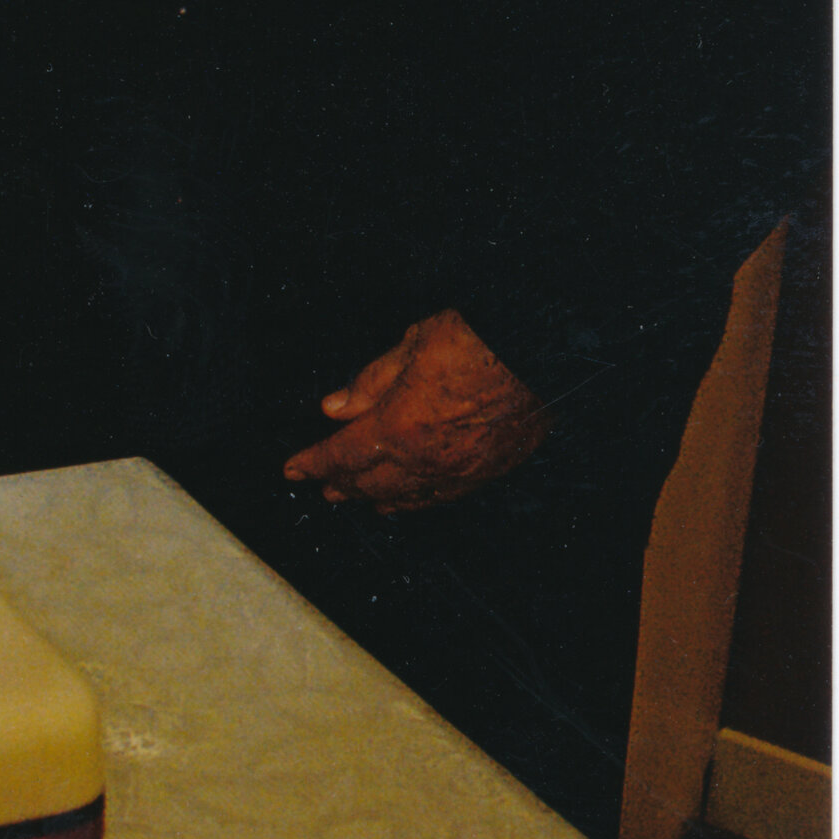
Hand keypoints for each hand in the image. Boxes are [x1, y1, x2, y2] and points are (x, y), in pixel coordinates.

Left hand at [282, 310, 548, 510]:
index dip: (314, 463)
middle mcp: (429, 458)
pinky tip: (406, 501)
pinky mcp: (490, 469)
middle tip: (320, 486)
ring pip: (407, 496)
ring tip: (356, 499)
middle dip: (341, 484)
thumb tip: (335, 408)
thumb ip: (371, 382)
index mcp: (402, 425)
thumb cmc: (481, 336)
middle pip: (372, 482)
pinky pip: (442, 496)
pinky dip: (416, 501)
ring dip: (375, 497)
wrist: (546, 348)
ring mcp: (462, 469)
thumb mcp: (413, 343)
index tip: (293, 470)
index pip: (345, 454)